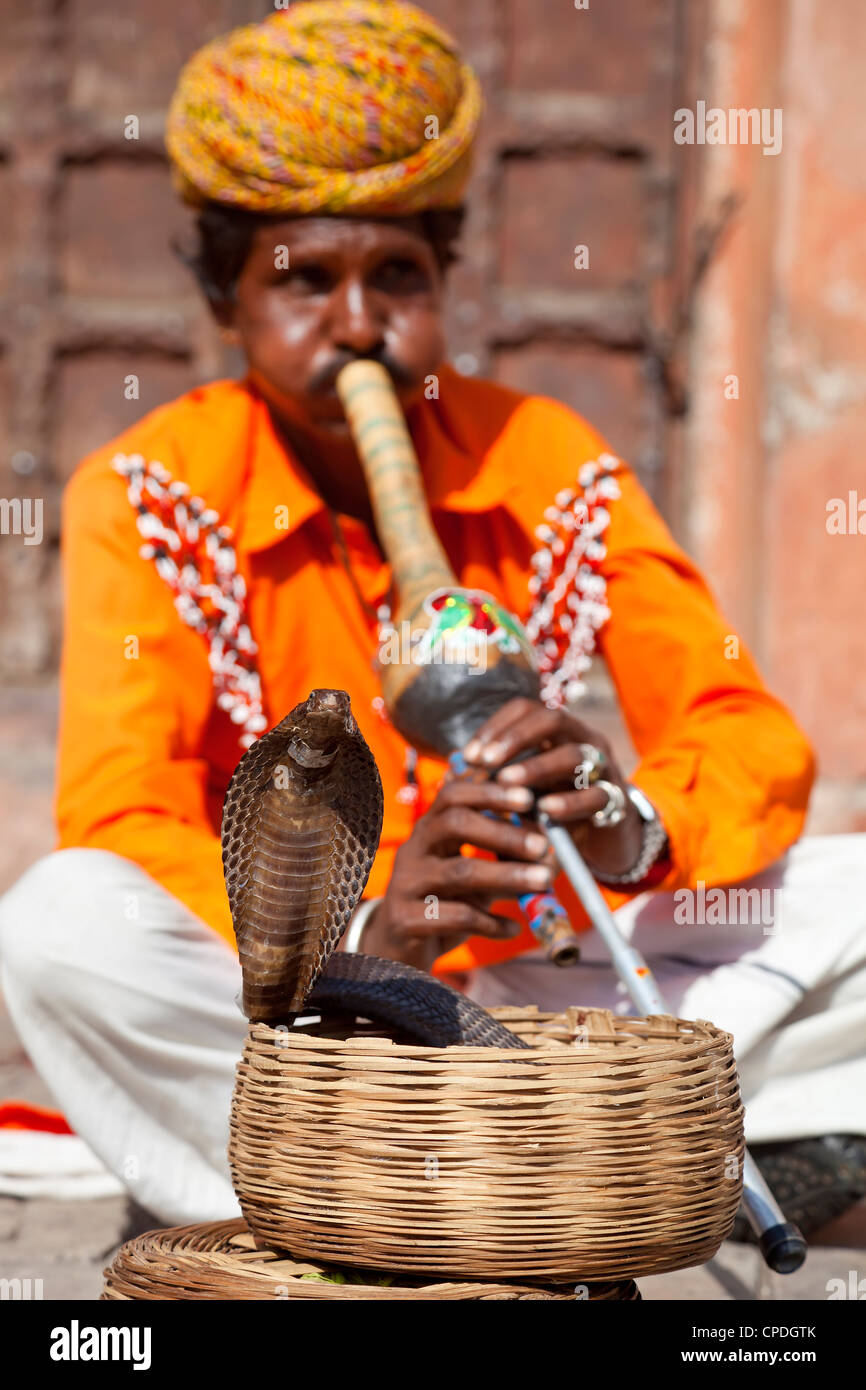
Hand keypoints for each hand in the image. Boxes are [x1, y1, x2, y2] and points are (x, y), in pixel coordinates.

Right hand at [361, 775, 556, 968]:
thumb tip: (550, 853)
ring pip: (459, 872)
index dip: (491, 792)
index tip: (529, 798)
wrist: (396, 951)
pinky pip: (456, 917)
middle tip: (542, 846)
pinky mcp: (405, 919)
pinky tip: (514, 928)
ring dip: (508, 875)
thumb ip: (501, 859)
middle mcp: (413, 850)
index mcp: (429, 829)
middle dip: (502, 832)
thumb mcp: (471, 875)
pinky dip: (492, 922)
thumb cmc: (443, 903)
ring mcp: (405, 884)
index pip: (454, 794)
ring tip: (544, 882)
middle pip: (453, 823)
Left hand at [462, 697, 643, 879]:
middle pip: (551, 719)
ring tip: (508, 783)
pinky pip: (595, 795)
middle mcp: (581, 738)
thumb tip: (451, 777)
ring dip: (537, 767)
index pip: (525, 709)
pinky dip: (569, 802)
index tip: (470, 755)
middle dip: (516, 738)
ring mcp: (602, 765)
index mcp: (555, 730)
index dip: (497, 726)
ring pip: (574, 754)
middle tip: (486, 762)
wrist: (599, 835)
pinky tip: (545, 811)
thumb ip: (496, 780)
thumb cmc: (551, 804)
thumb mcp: (524, 789)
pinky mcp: (613, 798)